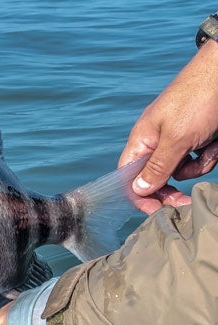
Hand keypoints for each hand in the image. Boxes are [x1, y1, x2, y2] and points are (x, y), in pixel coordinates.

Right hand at [119, 40, 217, 213]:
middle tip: (186, 201)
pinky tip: (216, 143)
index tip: (158, 211)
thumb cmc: (198, 100)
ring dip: (198, 167)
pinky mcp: (197, 137)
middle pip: (156, 178)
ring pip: (182, 170)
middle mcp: (157, 141)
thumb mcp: (177, 139)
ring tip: (209, 150)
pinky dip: (209, 155)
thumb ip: (157, 167)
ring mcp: (178, 139)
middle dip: (171, 189)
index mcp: (142, 140)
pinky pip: (199, 159)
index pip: (129, 177)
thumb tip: (138, 190)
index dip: (140, 196)